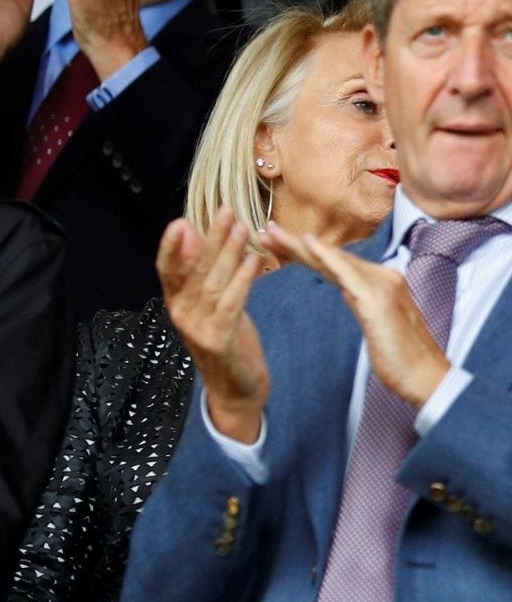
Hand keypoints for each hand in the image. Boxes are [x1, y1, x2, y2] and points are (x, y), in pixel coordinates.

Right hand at [157, 209, 268, 440]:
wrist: (237, 389)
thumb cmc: (229, 341)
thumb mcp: (214, 304)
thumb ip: (203, 273)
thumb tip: (192, 235)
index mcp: (177, 303)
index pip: (167, 270)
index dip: (170, 247)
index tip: (179, 221)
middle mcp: (182, 314)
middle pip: (195, 270)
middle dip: (211, 239)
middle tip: (226, 211)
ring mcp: (198, 328)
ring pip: (213, 283)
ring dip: (229, 253)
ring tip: (243, 228)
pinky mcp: (219, 340)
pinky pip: (232, 304)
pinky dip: (243, 281)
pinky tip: (254, 261)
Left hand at [261, 223, 450, 407]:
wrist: (426, 377)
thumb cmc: (403, 359)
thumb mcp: (376, 324)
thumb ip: (362, 302)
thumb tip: (347, 290)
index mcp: (382, 283)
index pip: (337, 264)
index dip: (308, 253)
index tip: (280, 245)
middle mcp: (383, 277)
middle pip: (333, 257)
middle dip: (297, 244)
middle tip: (266, 231)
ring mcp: (382, 286)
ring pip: (335, 260)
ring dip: (302, 245)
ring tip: (273, 234)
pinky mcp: (378, 300)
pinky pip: (347, 273)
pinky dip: (326, 256)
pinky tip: (307, 243)